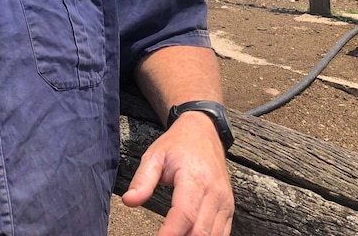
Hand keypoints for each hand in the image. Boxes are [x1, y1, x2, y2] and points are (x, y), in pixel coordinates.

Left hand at [121, 112, 233, 235]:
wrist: (204, 132)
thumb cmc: (177, 145)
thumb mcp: (154, 156)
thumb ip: (142, 180)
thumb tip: (128, 201)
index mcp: (194, 178)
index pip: (184, 213)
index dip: (170, 233)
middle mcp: (214, 192)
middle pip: (200, 231)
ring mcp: (225, 201)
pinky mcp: (229, 208)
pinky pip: (222, 233)